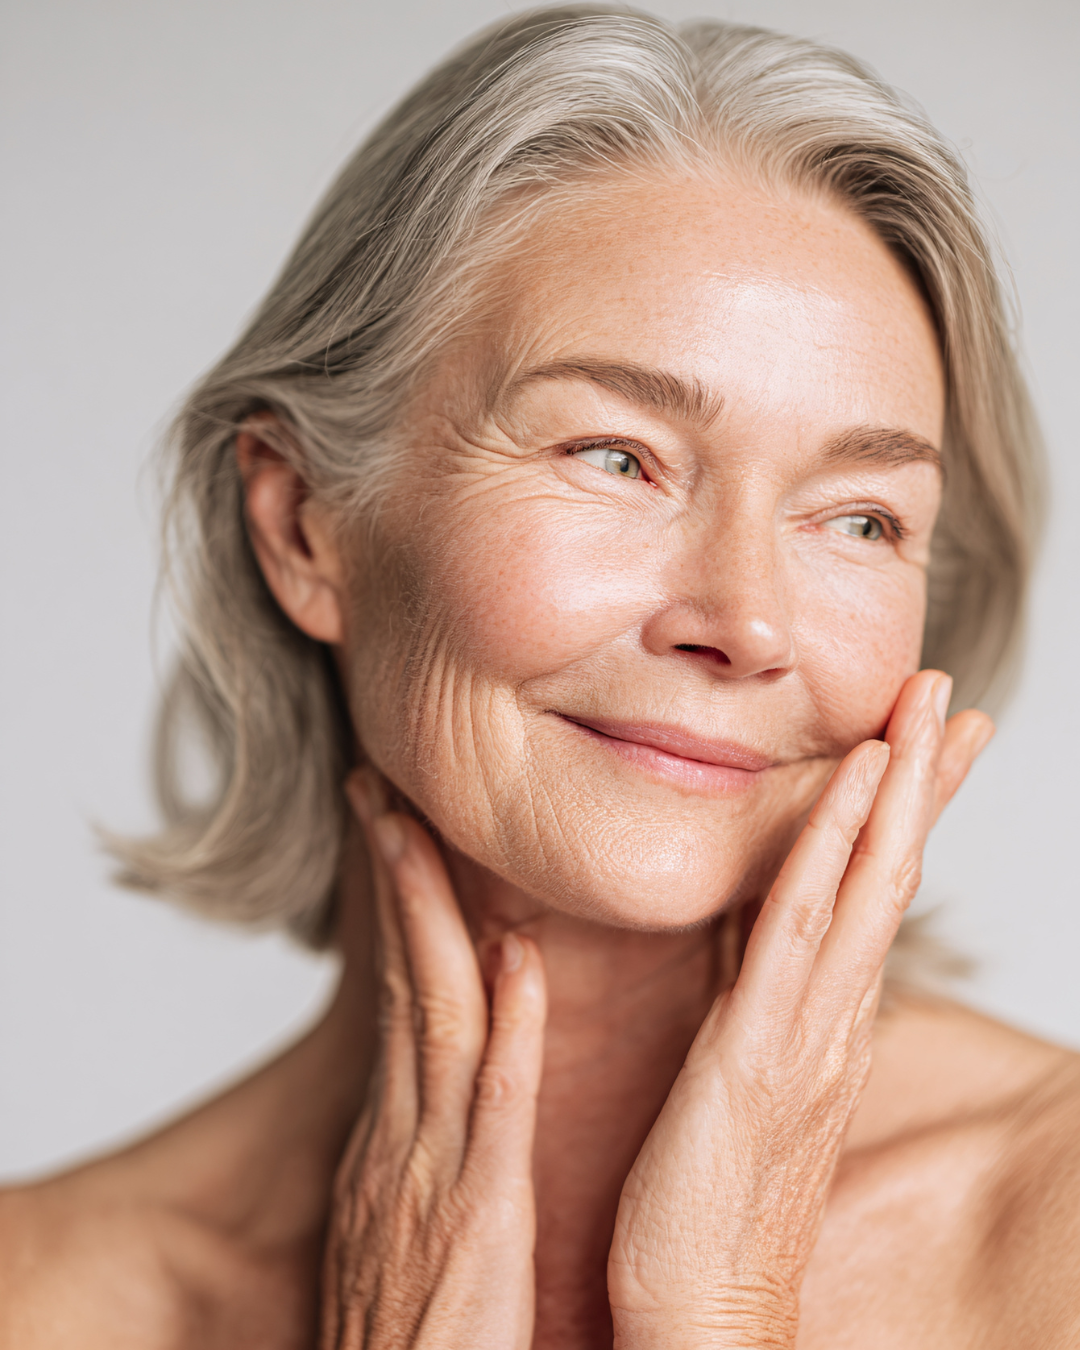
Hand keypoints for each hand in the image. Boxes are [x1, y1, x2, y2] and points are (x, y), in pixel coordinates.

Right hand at [319, 774, 546, 1349]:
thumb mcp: (402, 1234)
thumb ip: (423, 1155)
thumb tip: (446, 1090)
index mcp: (392, 1144)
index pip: (399, 999)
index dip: (400, 913)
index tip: (400, 839)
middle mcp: (400, 1141)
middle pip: (401, 982)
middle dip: (392, 881)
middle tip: (379, 792)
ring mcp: (431, 1173)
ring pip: (432, 1016)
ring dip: (429, 916)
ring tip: (416, 827)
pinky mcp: (477, 1219)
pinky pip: (493, 1107)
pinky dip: (506, 1026)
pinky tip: (518, 961)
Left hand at [607, 671, 993, 1348]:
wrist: (703, 1315)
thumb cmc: (710, 1208)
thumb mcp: (736, 1085)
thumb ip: (748, 1010)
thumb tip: (747, 946)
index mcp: (820, 1025)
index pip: (869, 898)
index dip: (899, 818)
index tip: (919, 746)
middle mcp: (830, 1020)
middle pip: (888, 876)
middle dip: (920, 783)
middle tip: (946, 698)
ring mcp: (805, 1032)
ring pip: (862, 886)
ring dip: (893, 791)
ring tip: (919, 710)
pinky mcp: (760, 1052)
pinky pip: (799, 930)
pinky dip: (832, 849)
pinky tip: (853, 786)